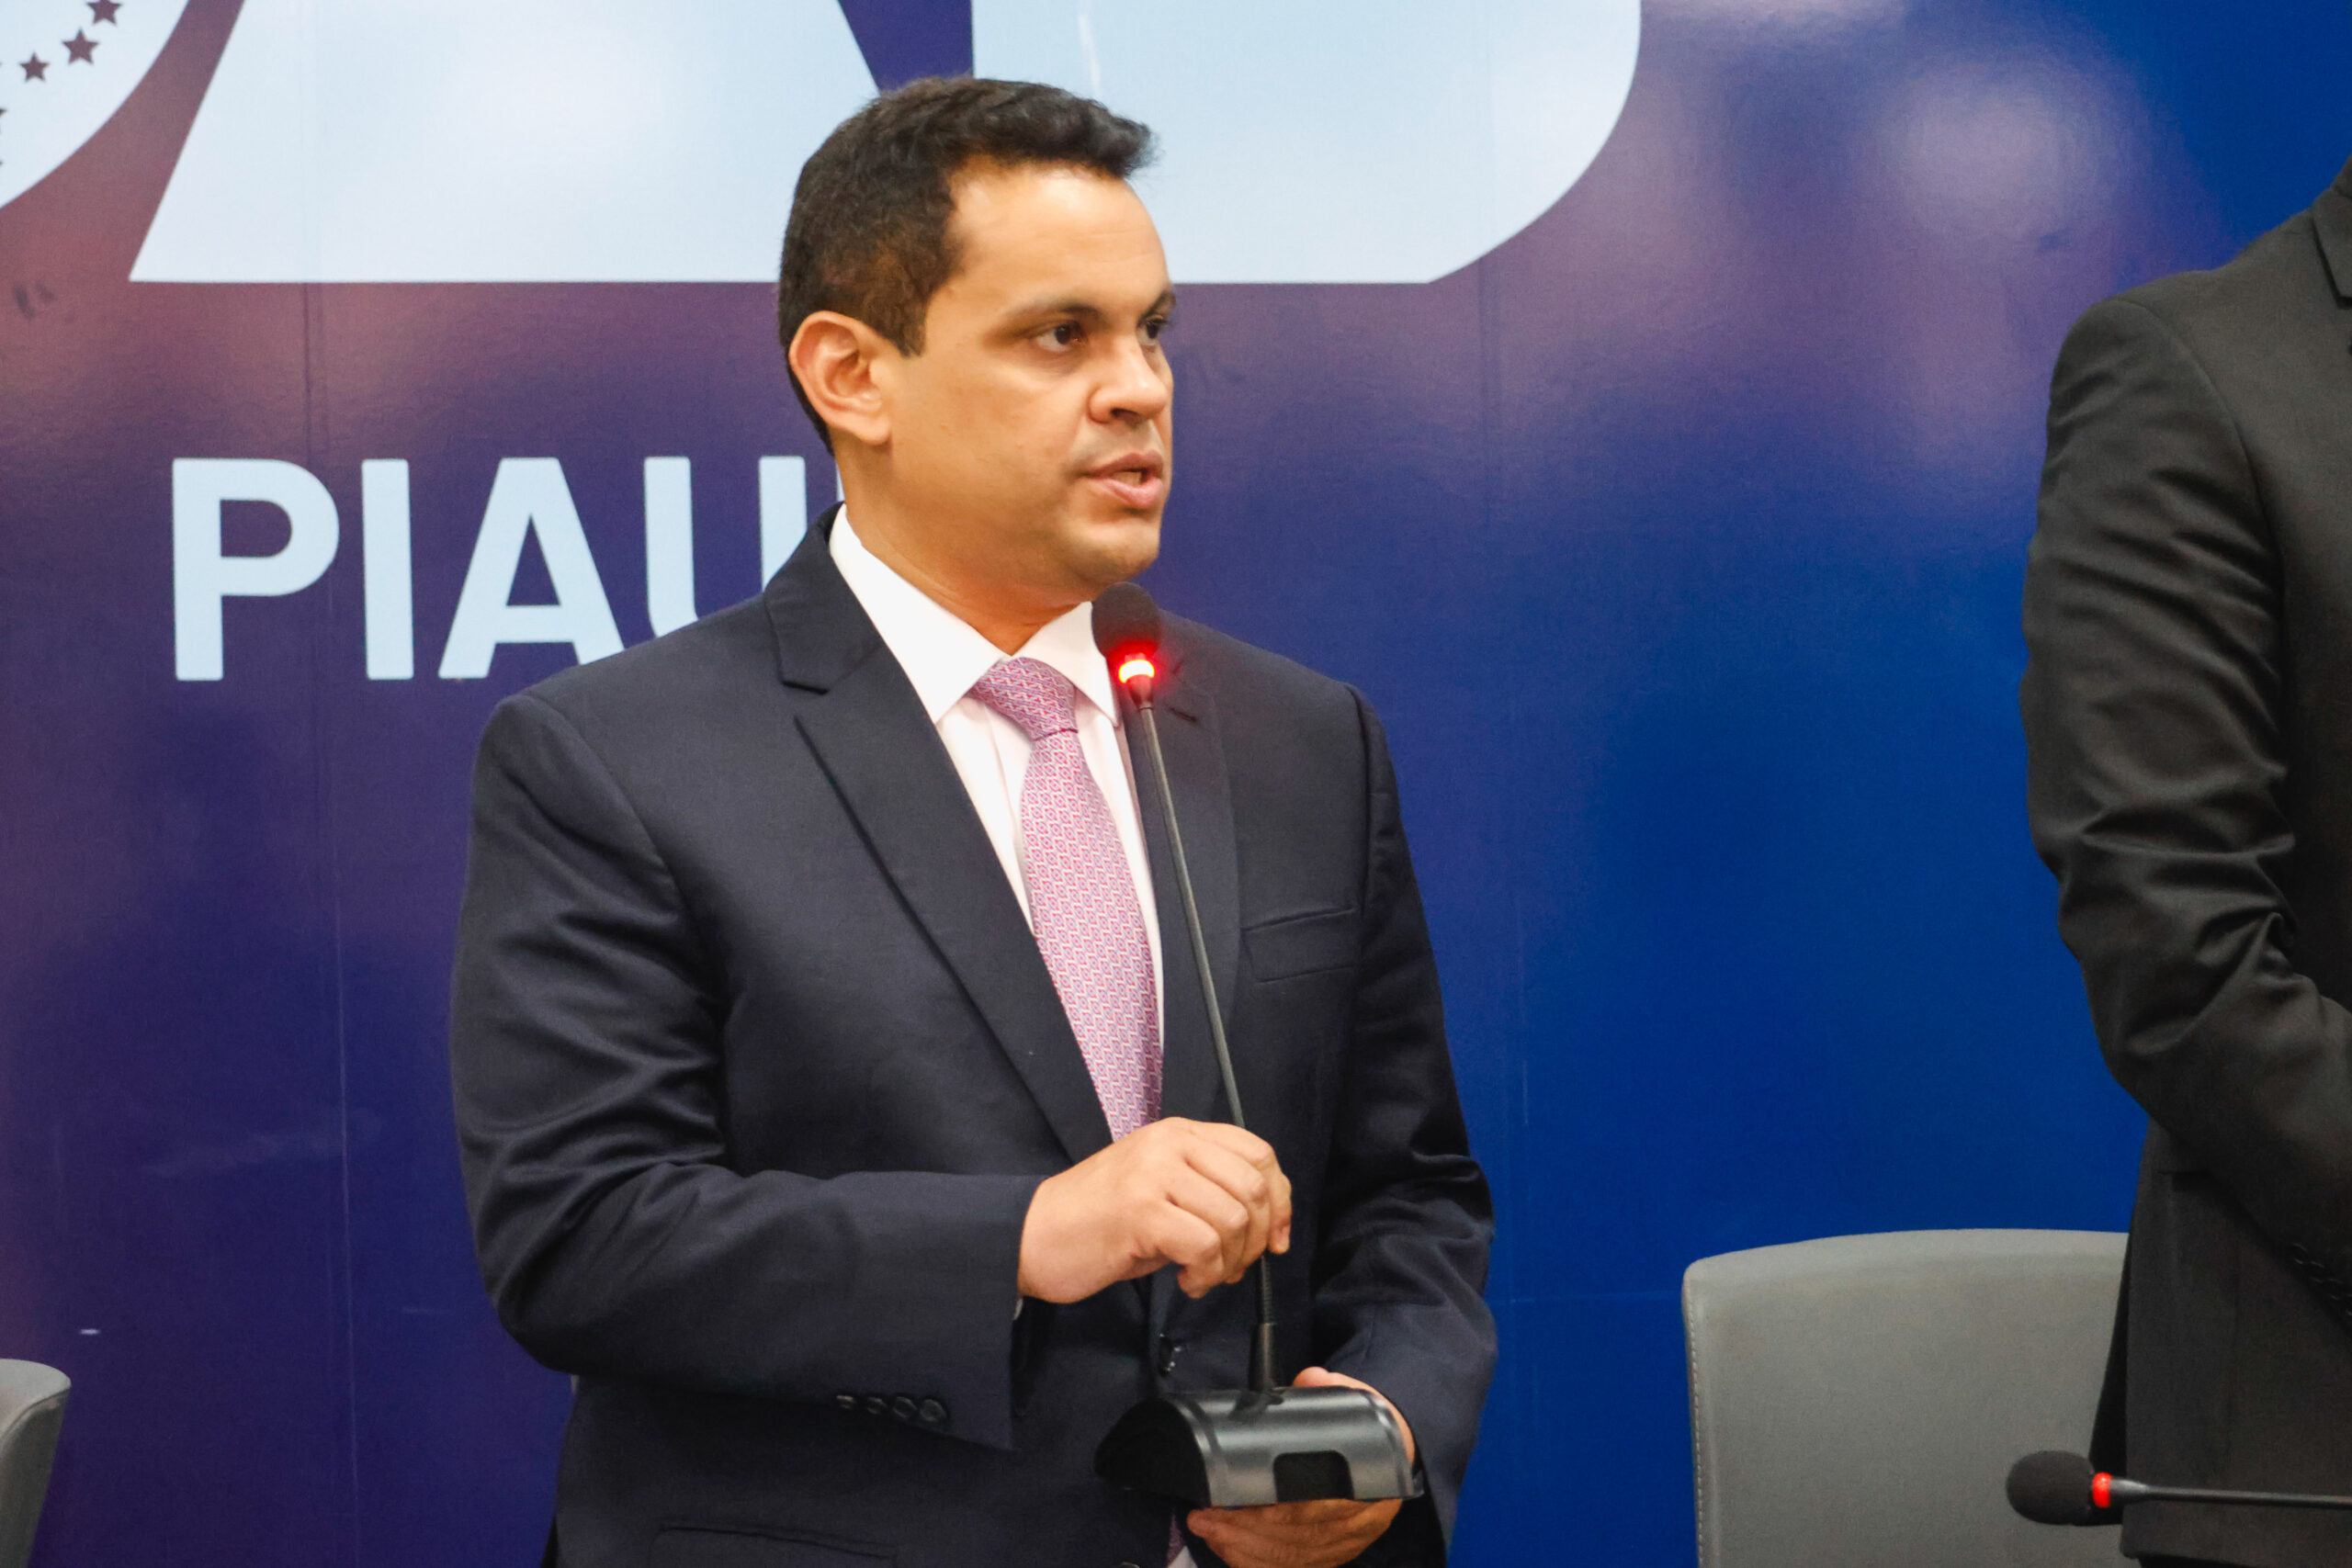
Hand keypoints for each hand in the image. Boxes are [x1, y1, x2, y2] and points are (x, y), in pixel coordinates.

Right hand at [1017, 1118, 1291, 1302]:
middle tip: (1234, 1266)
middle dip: (1259, 1238)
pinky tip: (1186, 1282)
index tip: (1277, 1237)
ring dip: (1230, 1262)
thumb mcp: (1159, 1187)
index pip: (1257, 1152)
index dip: (1280, 1198)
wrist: (1032, 1235)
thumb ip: (1207, 1189)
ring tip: (1204, 1275)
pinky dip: (1206, 1274)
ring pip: (1234, 1218)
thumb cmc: (1097, 1221)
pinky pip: (1205, 1245)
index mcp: (1179, 1133)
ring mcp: (1154, 1173)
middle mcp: (1170, 1144)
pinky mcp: (1141, 1210)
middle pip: (1254, 1186)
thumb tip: (1267, 1221)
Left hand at [1184, 1368, 1416, 1567]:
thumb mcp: (1360, 1402)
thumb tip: (1310, 1378)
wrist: (1395, 1453)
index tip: (1231, 1502)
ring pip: (1291, 1559)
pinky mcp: (1332, 1556)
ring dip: (1243, 1549)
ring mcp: (1346, 1544)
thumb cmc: (1371, 1430)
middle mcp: (1361, 1523)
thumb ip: (1331, 1390)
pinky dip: (1256, 1563)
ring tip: (1208, 1530)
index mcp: (1372, 1485)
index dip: (1272, 1513)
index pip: (1318, 1510)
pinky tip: (1228, 1549)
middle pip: (1298, 1539)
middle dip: (1244, 1531)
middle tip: (1205, 1518)